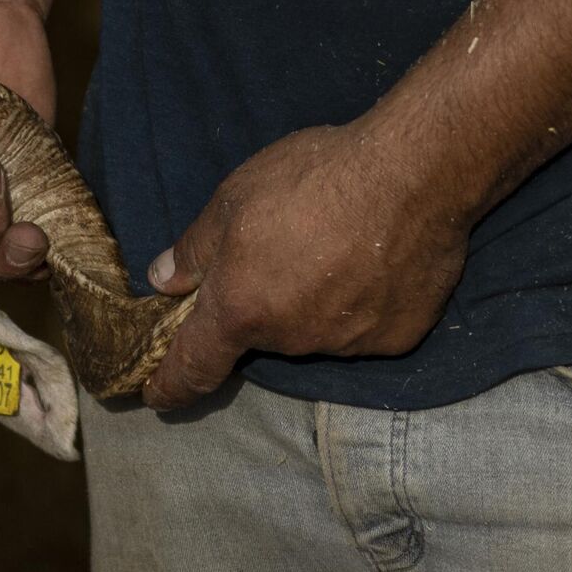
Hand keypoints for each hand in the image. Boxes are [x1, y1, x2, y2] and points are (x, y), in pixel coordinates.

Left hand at [142, 122, 469, 408]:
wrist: (414, 174)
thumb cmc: (312, 178)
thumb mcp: (232, 200)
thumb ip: (194, 250)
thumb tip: (162, 282)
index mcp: (240, 310)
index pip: (193, 367)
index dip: (170, 387)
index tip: (157, 397)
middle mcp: (290, 339)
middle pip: (260, 334)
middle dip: (259, 304)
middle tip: (281, 251)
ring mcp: (346, 344)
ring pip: (312, 331)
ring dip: (309, 303)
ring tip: (332, 247)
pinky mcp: (395, 338)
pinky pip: (362, 328)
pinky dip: (359, 304)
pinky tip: (372, 263)